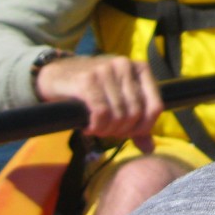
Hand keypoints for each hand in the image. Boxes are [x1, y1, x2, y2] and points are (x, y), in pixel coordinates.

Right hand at [34, 53, 163, 147]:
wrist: (59, 73)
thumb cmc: (95, 89)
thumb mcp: (120, 99)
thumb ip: (136, 121)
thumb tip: (149, 149)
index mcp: (141, 69)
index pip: (155, 107)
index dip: (143, 128)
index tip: (127, 134)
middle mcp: (126, 66)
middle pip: (135, 114)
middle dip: (120, 131)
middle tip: (106, 131)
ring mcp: (106, 70)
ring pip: (118, 115)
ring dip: (105, 130)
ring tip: (96, 128)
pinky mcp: (87, 80)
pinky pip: (101, 113)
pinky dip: (95, 126)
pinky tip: (88, 127)